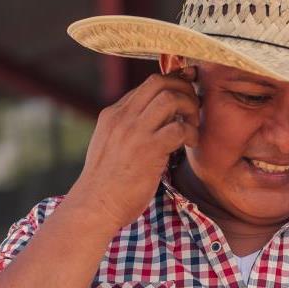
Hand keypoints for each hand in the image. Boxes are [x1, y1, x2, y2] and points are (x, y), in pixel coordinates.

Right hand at [65, 64, 200, 232]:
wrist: (95, 205)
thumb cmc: (109, 181)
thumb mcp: (112, 145)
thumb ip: (129, 128)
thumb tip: (154, 119)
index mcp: (113, 113)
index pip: (148, 84)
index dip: (174, 86)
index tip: (187, 97)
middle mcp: (122, 117)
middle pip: (160, 82)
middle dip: (185, 90)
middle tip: (194, 110)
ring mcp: (134, 131)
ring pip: (171, 98)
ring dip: (191, 109)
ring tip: (192, 127)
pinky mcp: (148, 149)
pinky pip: (179, 127)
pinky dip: (192, 133)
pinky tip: (190, 144)